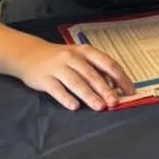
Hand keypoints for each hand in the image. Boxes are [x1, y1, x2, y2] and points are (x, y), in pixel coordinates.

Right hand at [12, 38, 133, 111]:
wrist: (29, 54)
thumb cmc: (60, 58)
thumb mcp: (79, 57)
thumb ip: (96, 69)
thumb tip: (116, 87)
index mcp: (86, 51)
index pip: (108, 64)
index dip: (120, 78)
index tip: (129, 91)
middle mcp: (73, 57)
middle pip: (92, 74)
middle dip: (105, 89)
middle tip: (115, 102)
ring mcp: (58, 67)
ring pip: (76, 82)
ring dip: (89, 95)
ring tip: (99, 107)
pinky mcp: (44, 78)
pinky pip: (57, 89)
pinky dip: (66, 98)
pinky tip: (74, 106)